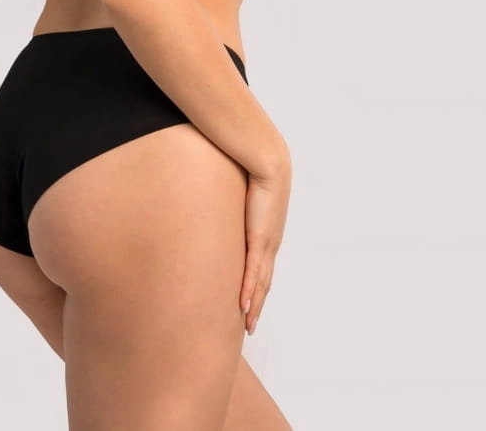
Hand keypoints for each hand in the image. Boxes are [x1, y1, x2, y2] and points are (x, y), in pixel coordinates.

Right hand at [239, 163, 291, 334]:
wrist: (268, 161)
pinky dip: (248, 290)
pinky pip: (252, 271)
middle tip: (250, 326)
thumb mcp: (240, 191)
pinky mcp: (259, 238)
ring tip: (248, 325)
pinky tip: (243, 306)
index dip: (256, 287)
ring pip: (259, 282)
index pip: (262, 266)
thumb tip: (215, 197)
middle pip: (263, 281)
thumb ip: (230, 200)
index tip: (250, 303)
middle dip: (257, 304)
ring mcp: (266, 242)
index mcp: (267, 232)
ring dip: (254, 305)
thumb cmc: (253, 169)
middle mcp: (270, 242)